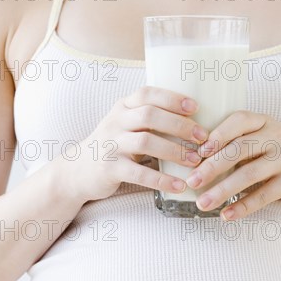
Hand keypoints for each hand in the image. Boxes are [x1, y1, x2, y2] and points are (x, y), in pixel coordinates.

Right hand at [62, 86, 207, 202]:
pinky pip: (139, 173)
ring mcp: (111, 145)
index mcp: (122, 108)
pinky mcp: (110, 169)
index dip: (172, 98)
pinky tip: (179, 186)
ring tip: (195, 161)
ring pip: (146, 142)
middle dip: (180, 125)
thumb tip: (192, 119)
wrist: (78, 171)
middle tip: (203, 137)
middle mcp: (115, 122)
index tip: (195, 107)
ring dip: (175, 151)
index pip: (147, 94)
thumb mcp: (125, 126)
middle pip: (150, 115)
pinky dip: (162, 180)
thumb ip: (148, 119)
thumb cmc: (113, 147)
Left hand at [186, 111, 280, 219]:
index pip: (238, 120)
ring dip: (222, 190)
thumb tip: (199, 164)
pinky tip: (226, 215)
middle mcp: (277, 136)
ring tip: (202, 203)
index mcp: (265, 123)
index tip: (198, 152)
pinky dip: (243, 207)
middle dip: (212, 167)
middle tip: (191, 181)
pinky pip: (263, 195)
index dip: (217, 134)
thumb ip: (239, 147)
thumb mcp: (265, 145)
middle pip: (239, 149)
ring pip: (248, 174)